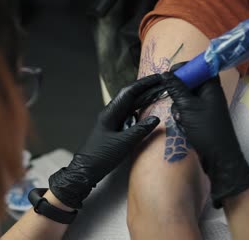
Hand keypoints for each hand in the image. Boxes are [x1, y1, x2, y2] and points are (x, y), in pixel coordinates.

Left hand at [49, 74, 161, 208]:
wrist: (85, 170)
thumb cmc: (101, 156)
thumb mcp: (123, 143)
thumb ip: (140, 130)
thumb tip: (156, 119)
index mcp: (110, 113)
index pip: (129, 92)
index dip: (144, 84)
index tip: (158, 78)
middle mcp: (110, 114)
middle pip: (130, 96)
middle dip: (146, 89)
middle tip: (163, 83)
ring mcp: (112, 121)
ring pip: (130, 106)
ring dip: (143, 99)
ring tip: (159, 94)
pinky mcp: (114, 130)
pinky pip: (129, 116)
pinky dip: (140, 112)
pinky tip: (148, 113)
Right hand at [163, 73, 248, 207]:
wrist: (218, 157)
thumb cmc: (206, 129)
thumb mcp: (187, 107)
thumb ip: (176, 88)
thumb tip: (166, 74)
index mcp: (211, 86)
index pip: (198, 67)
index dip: (184, 68)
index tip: (168, 75)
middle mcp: (210, 93)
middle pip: (190, 82)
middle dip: (178, 90)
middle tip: (174, 100)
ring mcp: (206, 105)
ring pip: (185, 96)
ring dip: (179, 105)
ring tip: (180, 117)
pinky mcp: (201, 116)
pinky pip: (187, 108)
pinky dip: (182, 114)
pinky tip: (182, 123)